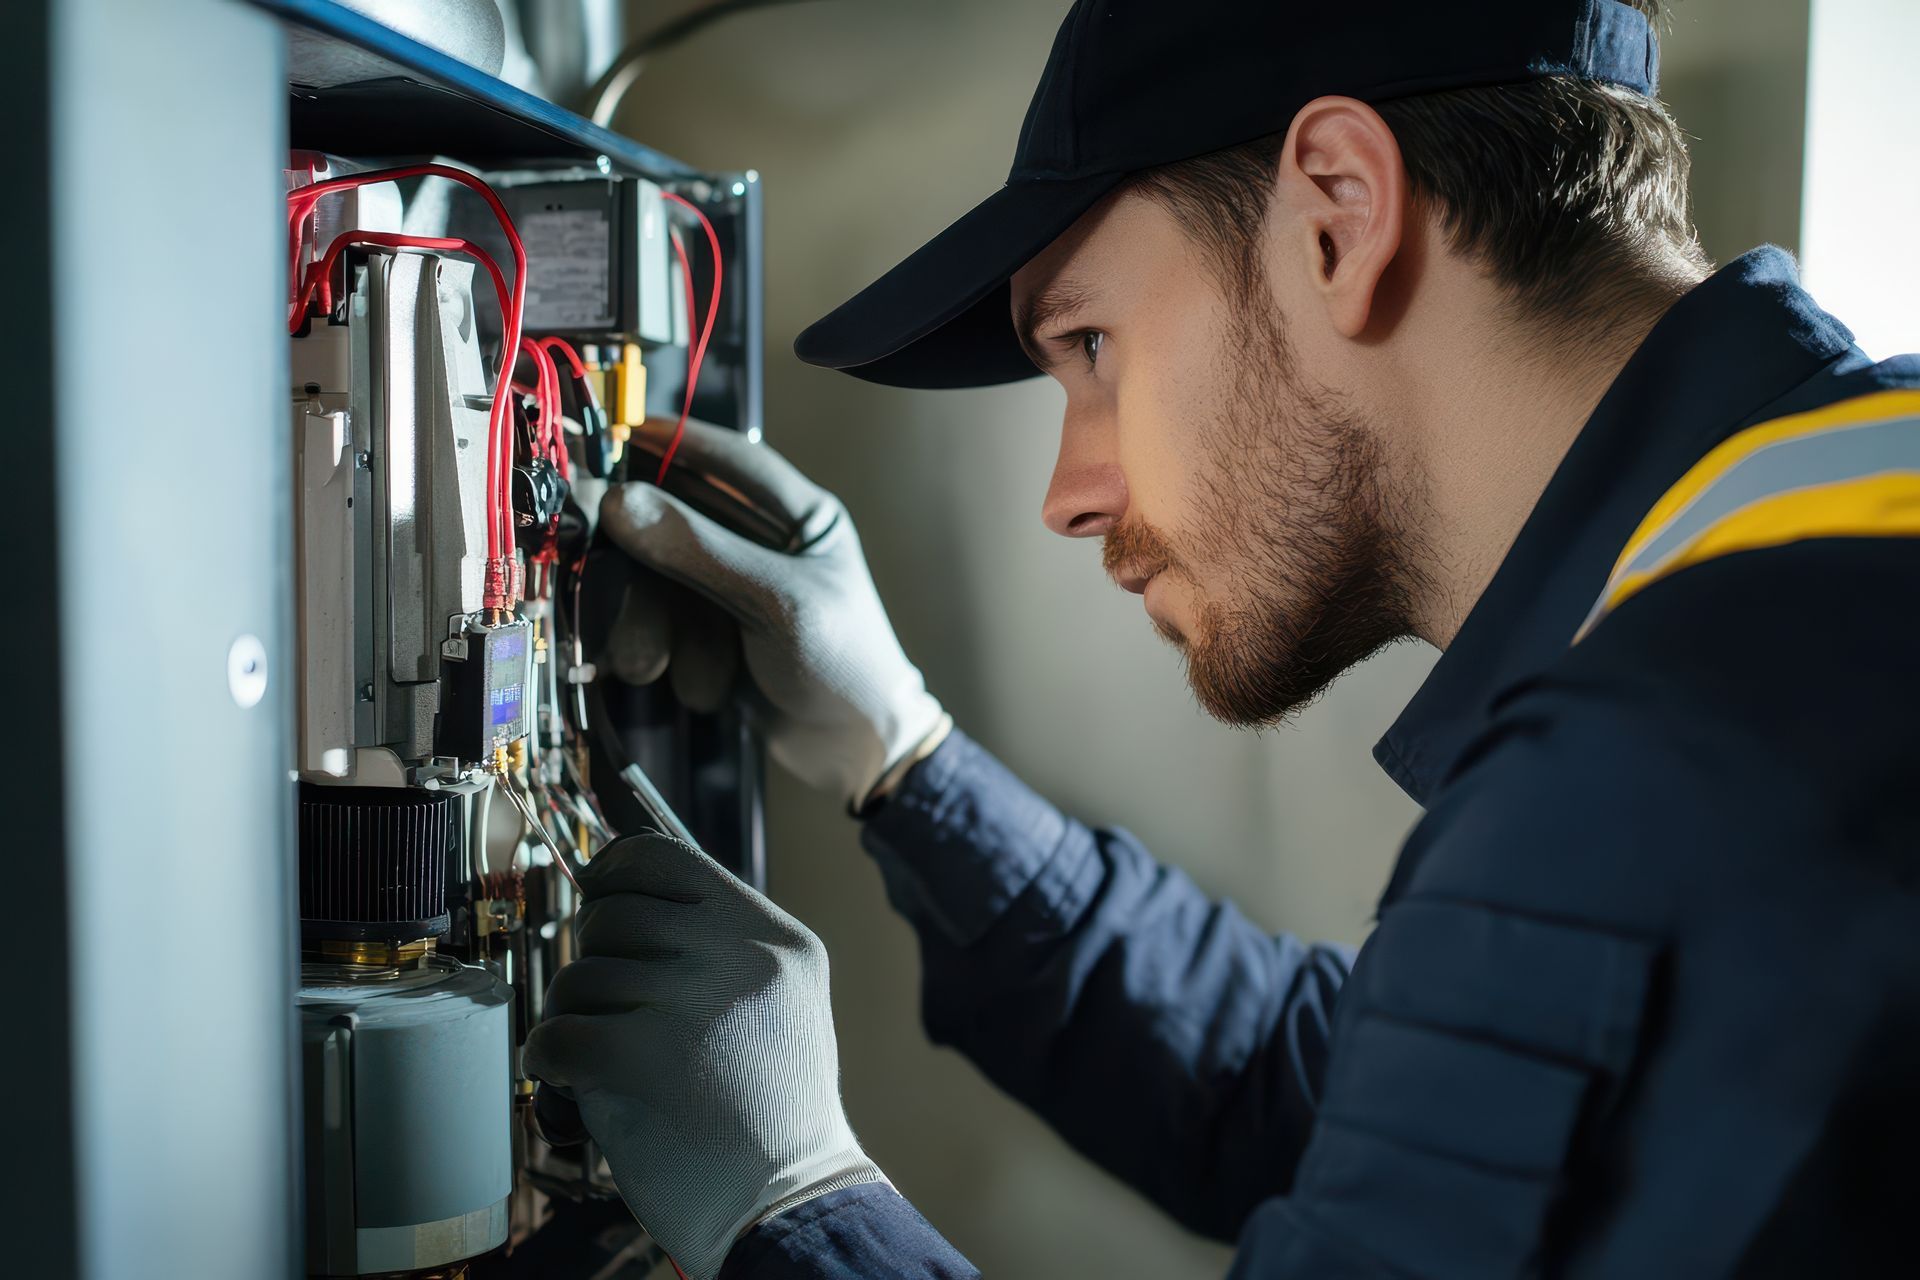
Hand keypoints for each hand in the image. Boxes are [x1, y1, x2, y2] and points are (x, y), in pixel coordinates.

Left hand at [523, 833, 884, 1279]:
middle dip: (595, 961)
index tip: (597, 890)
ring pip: (579, 976)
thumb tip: (618, 891)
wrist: (790, 1205)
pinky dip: (549, 1063)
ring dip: (575, 1019)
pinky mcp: (643, 1059)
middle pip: (613, 915)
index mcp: (774, 939)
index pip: (665, 858)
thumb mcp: (775, 1003)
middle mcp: (740, 957)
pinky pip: (555, 1035)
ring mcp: (694, 1003)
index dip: (614, 870)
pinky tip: (575, 1086)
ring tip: (608, 1060)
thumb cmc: (768, 1113)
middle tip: (613, 1009)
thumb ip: (716, 946)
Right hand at [597, 418, 946, 806]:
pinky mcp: (710, 635)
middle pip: (676, 521)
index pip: (735, 461)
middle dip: (639, 558)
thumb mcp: (776, 603)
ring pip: (659, 580)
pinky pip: (661, 624)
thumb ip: (700, 551)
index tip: (619, 432)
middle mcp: (762, 546)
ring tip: (652, 666)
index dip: (679, 441)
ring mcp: (732, 591)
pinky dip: (665, 655)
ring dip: (650, 625)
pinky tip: (682, 681)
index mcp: (799, 518)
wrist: (858, 755)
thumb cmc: (844, 668)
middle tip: (584, 556)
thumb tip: (622, 501)